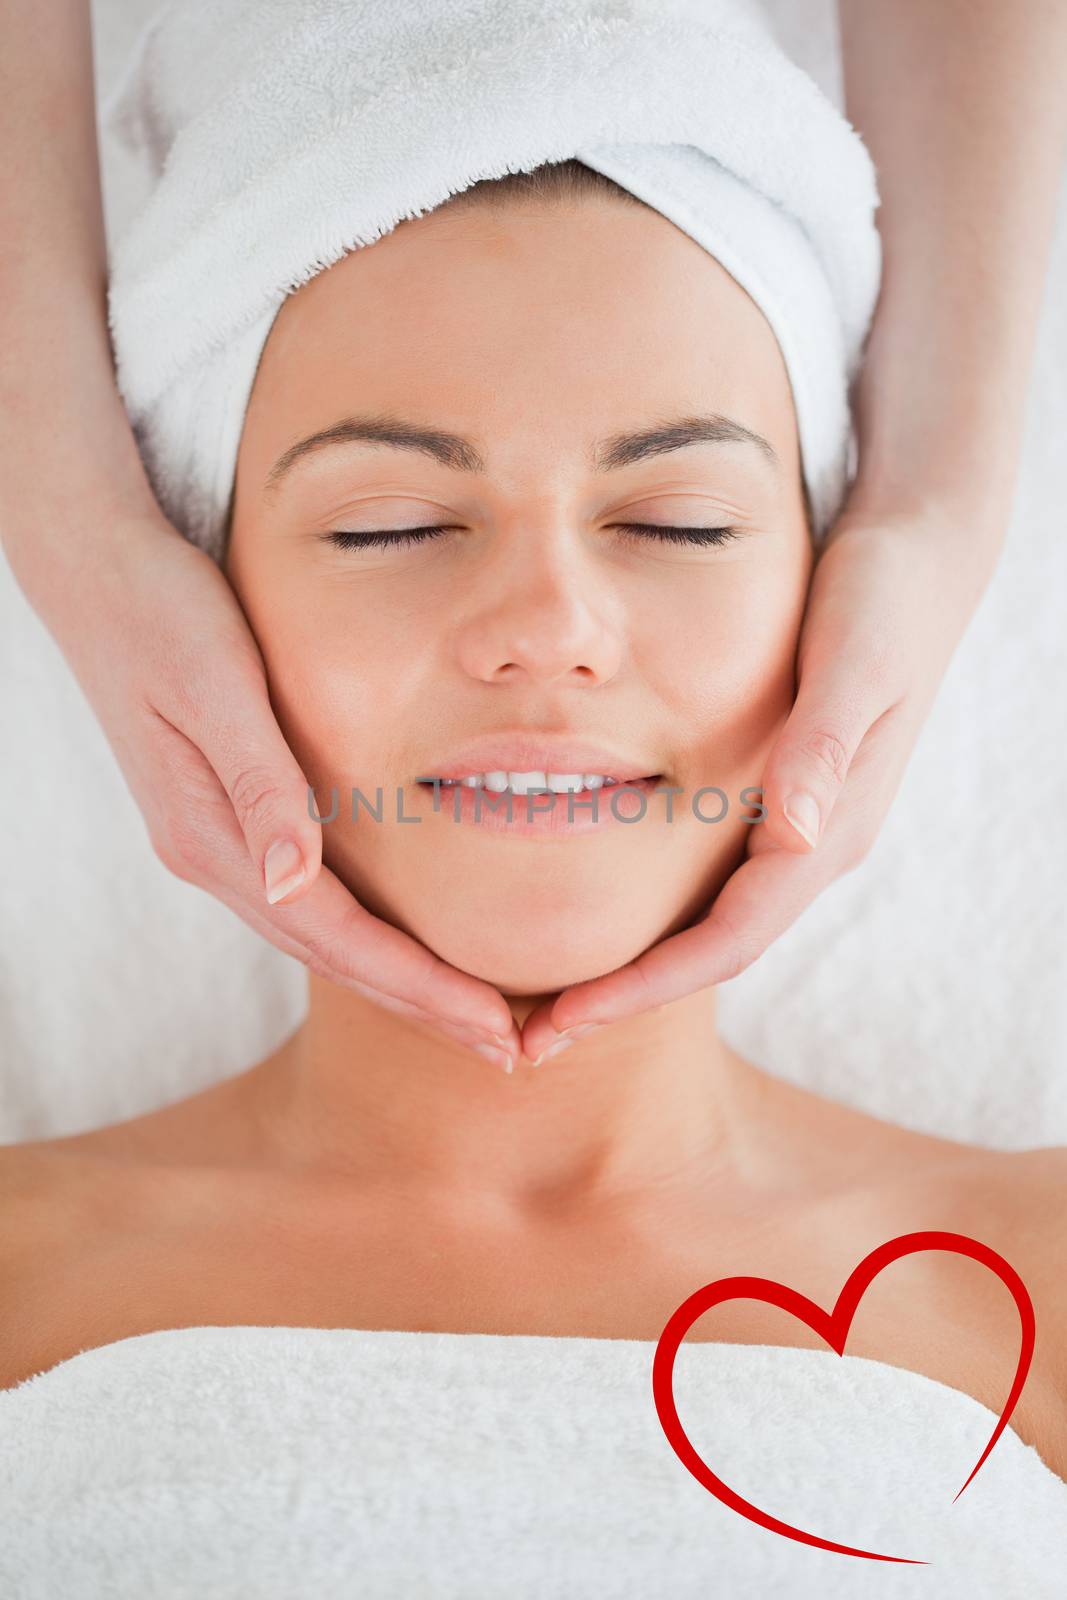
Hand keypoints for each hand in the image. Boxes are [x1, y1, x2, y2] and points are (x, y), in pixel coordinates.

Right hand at [29, 510, 521, 1066]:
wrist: (94, 568)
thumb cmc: (161, 611)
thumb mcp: (214, 685)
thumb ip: (257, 783)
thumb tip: (292, 882)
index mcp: (212, 835)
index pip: (336, 937)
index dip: (418, 986)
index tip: (494, 1028)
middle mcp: (214, 854)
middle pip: (334, 957)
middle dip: (422, 1007)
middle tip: (508, 1053)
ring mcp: (217, 841)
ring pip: (323, 938)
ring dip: (398, 983)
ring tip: (473, 1018)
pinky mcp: (228, 815)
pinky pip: (310, 900)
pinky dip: (366, 936)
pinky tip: (405, 945)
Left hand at [520, 498, 1004, 1063]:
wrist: (920, 560)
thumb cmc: (883, 599)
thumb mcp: (855, 659)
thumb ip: (825, 744)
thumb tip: (792, 832)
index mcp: (828, 829)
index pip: (730, 939)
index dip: (647, 987)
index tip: (565, 1020)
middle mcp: (812, 843)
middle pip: (713, 953)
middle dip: (625, 999)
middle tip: (532, 1040)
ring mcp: (796, 827)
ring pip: (710, 925)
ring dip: (635, 970)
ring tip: (549, 999)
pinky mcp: (776, 800)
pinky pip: (709, 881)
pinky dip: (652, 915)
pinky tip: (598, 914)